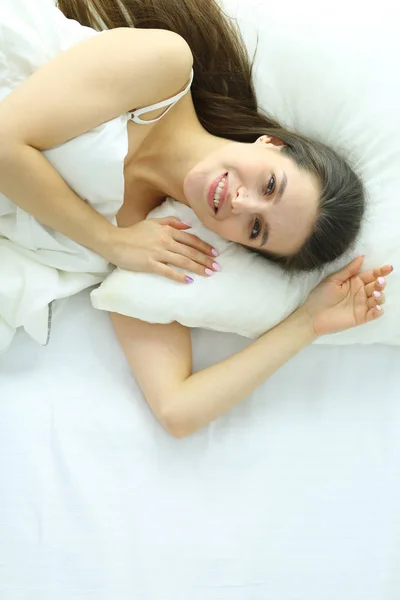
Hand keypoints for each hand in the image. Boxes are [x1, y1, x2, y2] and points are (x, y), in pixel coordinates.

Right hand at [105, 217, 219, 282]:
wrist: (114, 241)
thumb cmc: (133, 232)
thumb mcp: (153, 222)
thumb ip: (171, 221)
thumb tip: (188, 225)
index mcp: (167, 230)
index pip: (190, 239)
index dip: (204, 246)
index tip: (215, 253)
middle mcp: (165, 241)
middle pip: (190, 251)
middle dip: (205, 259)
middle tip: (217, 267)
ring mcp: (157, 252)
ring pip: (182, 261)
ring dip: (197, 267)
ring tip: (208, 273)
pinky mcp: (149, 264)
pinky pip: (167, 271)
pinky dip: (179, 276)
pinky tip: (189, 280)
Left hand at [298, 256, 392, 336]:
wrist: (312, 316)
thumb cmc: (320, 296)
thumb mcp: (333, 280)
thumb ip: (348, 270)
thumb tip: (362, 257)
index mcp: (354, 282)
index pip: (371, 275)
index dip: (380, 271)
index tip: (388, 268)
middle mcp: (360, 293)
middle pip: (377, 286)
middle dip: (381, 283)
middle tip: (379, 282)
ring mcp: (362, 305)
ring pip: (379, 299)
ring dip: (380, 296)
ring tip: (374, 294)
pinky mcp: (361, 317)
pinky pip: (375, 314)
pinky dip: (379, 310)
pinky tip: (376, 307)